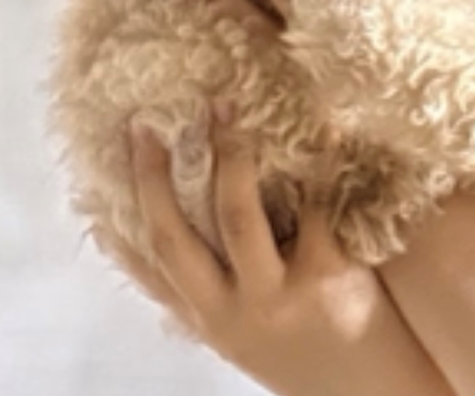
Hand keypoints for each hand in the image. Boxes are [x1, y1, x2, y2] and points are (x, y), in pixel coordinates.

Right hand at [98, 110, 452, 395]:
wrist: (371, 394)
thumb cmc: (304, 351)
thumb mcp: (240, 334)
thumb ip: (208, 292)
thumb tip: (175, 238)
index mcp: (208, 319)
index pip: (151, 266)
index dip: (125, 216)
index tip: (103, 169)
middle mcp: (232, 311)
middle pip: (175, 235)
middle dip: (155, 175)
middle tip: (149, 122)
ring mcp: (279, 295)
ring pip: (237, 214)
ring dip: (229, 153)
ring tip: (226, 107)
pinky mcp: (329, 275)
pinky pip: (312, 204)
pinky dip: (313, 163)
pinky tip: (317, 129)